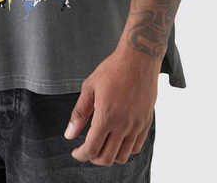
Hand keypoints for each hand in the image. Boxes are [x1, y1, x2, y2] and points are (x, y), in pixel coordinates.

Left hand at [64, 44, 158, 165]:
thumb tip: (69, 135)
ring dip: (110, 155)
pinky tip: (117, 139)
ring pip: (123, 156)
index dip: (81, 155)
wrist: (139, 58)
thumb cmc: (113, 69)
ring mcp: (137, 124)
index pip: (91, 149)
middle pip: (107, 158)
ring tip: (102, 144)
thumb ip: (79, 113)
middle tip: (87, 149)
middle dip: (93, 158)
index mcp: (106, 116)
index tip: (76, 152)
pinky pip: (136, 146)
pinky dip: (125, 149)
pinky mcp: (146, 121)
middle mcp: (123, 124)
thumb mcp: (89, 87)